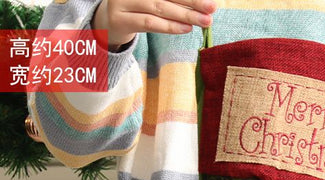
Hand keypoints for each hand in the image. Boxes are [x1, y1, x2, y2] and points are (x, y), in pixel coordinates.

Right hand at [92, 0, 216, 49]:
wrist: (108, 22)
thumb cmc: (139, 8)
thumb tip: (201, 4)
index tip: (209, 0)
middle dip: (192, 2)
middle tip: (212, 8)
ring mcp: (122, 1)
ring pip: (159, 7)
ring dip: (184, 15)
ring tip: (204, 21)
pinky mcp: (120, 19)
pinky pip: (149, 22)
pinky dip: (169, 26)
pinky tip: (186, 29)